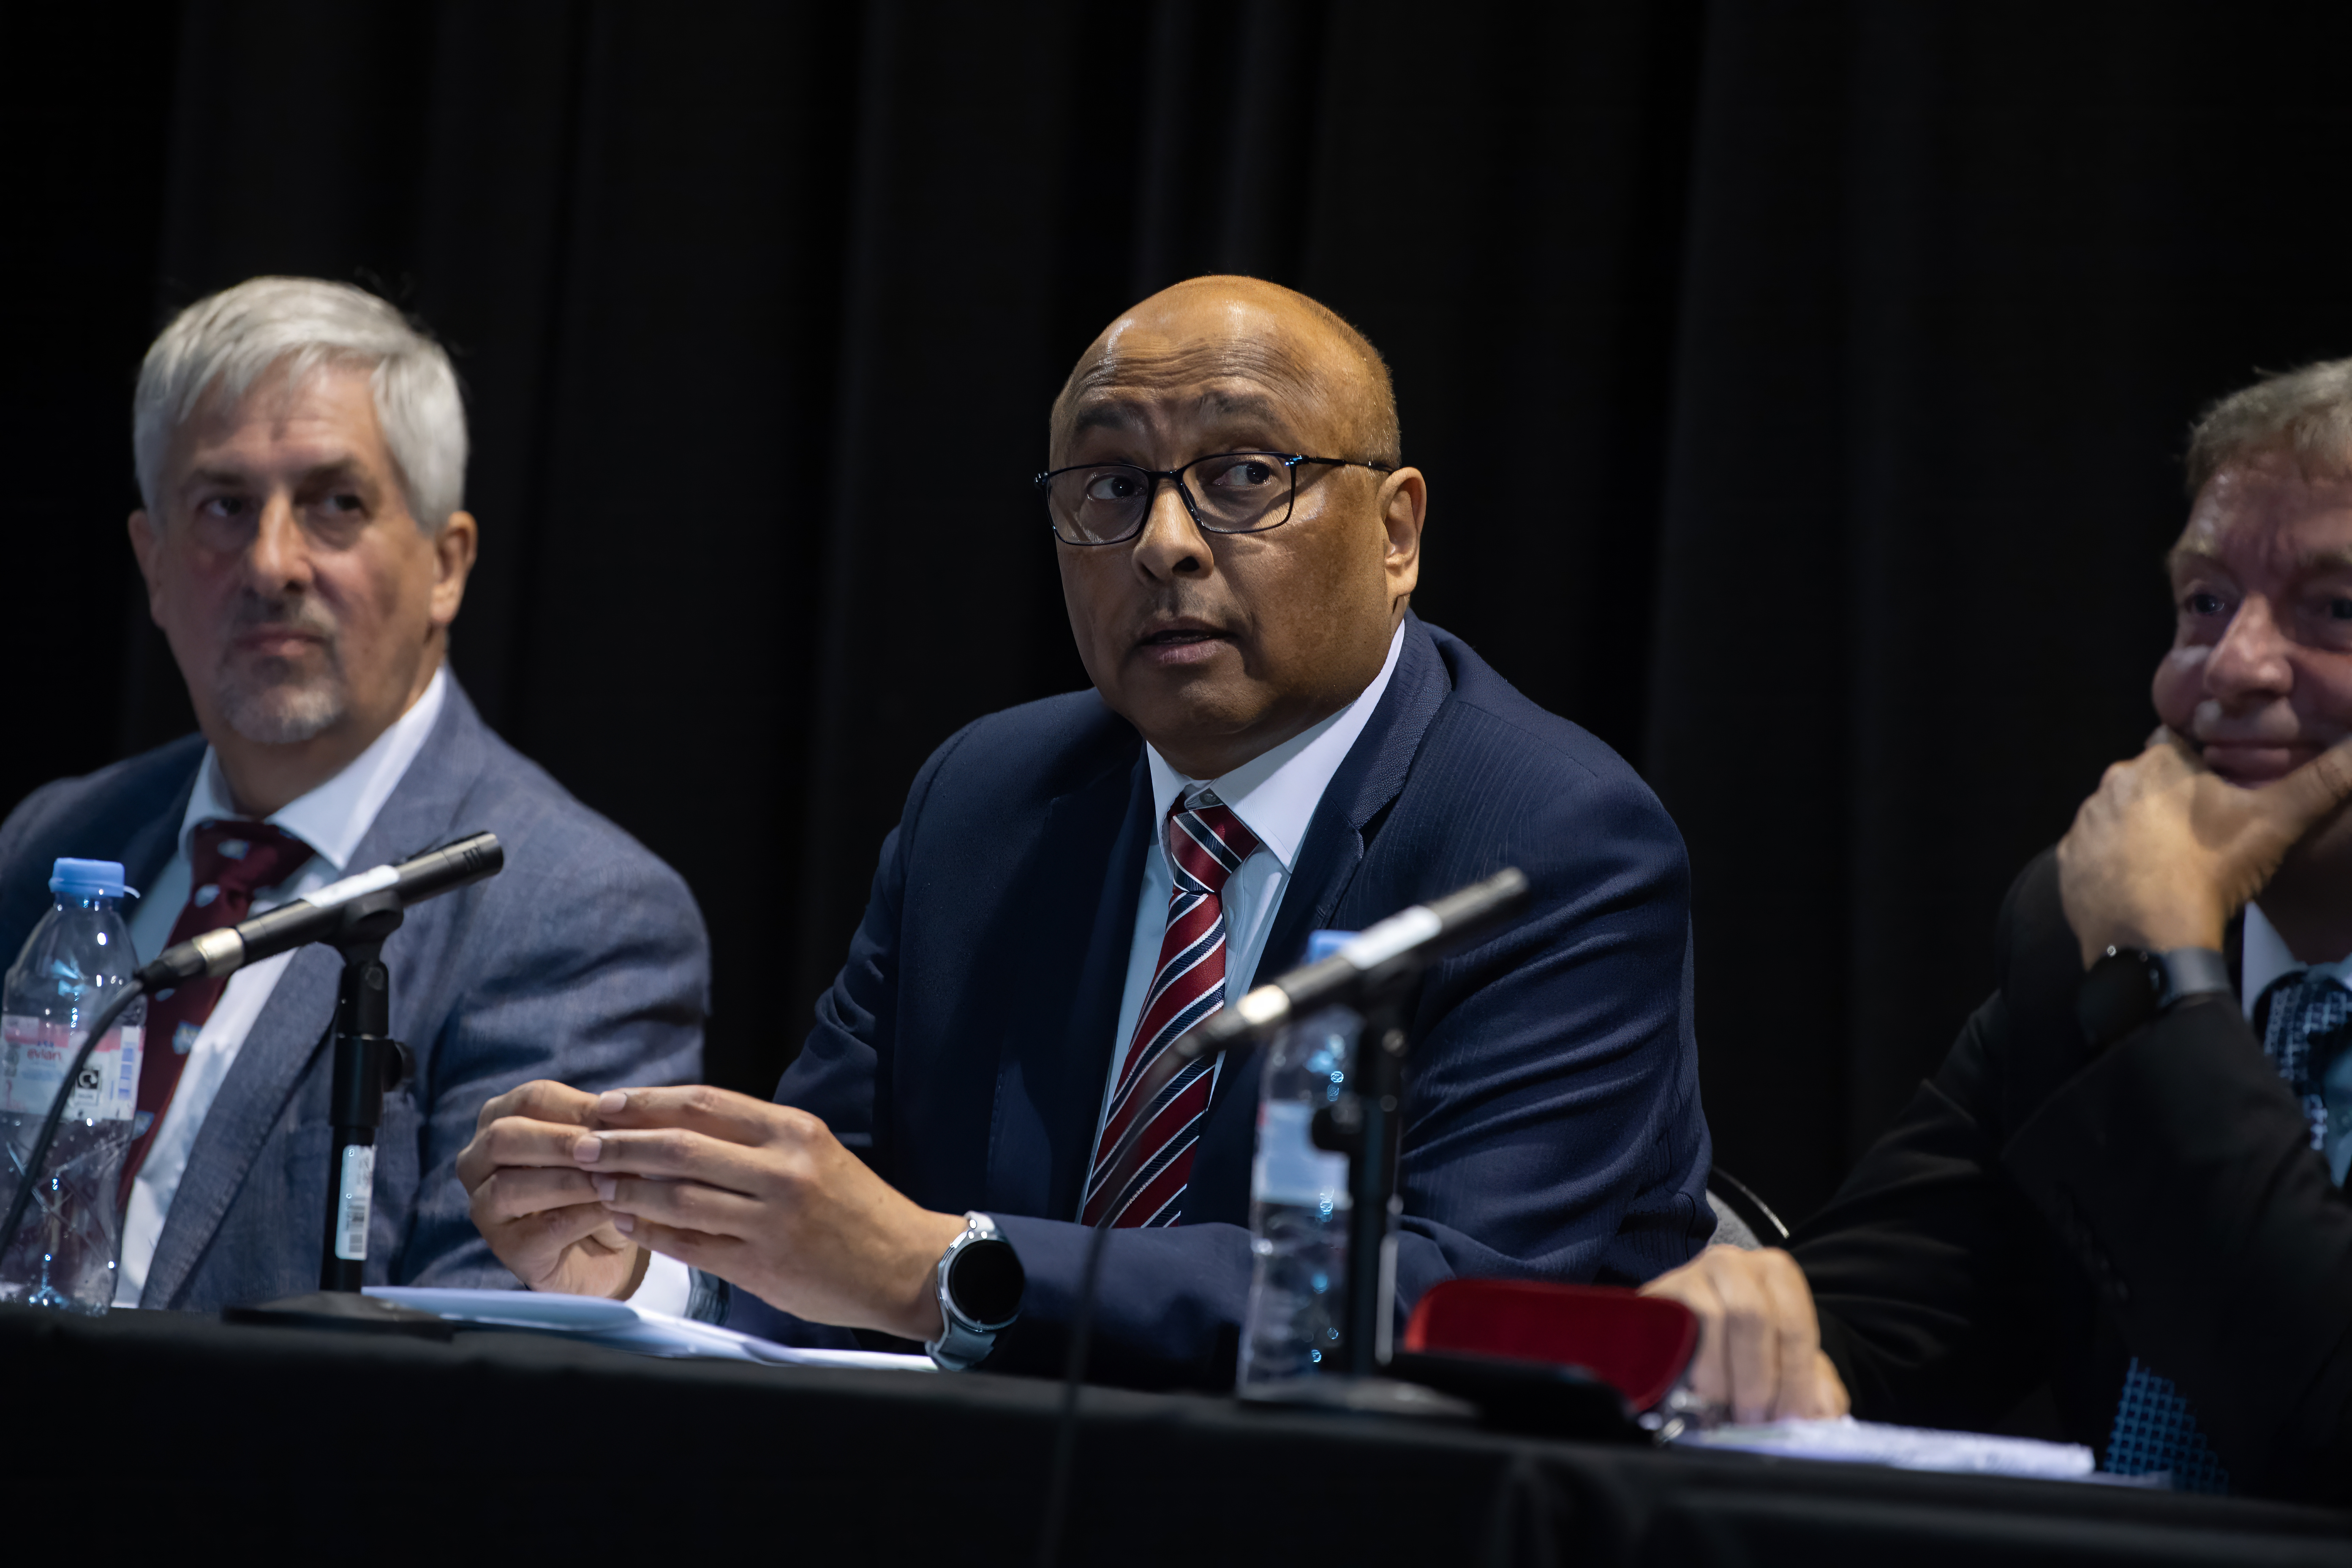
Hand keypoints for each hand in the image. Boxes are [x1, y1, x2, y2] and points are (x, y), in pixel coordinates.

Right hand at [456, 1079, 648, 1297]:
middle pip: (504, 1137)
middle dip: (560, 1141)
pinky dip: (581, 1217)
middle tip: (607, 1149)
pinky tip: (614, 1212)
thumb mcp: (607, 1146)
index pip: (532, 1099)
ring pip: (509, 1187)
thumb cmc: (603, 1181)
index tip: (621, 1114)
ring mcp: (485, 1208)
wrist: (610, 1246)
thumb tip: (622, 1108)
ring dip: (568, 1182)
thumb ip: (607, 1125)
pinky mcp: (506, 1248)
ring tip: (612, 1182)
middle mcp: (478, 1161)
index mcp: (501, 1119)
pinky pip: (538, 1229)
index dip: (578, 1105)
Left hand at [574, 1086, 967, 1340]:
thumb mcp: (813, 1154)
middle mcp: (782, 1169)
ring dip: (626, 1191)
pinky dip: (651, 1234)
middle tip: (581, 1145)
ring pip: (677, 1196)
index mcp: (794, 1132)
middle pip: (680, 1146)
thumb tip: (678, 1128)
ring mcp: (770, 1219)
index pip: (704, 1103)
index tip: (606, 1105)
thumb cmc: (855, 1208)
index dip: (647, 1102)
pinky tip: (627, 1226)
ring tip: (595, 1185)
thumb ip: (754, 1140)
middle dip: (621, 1144)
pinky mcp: (762, 1265)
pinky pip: (690, 1244)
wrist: (906, 1265)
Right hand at [1639, 1245, 1849, 1423]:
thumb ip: (1819, 1393)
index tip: (1789, 1420)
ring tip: (1722, 1412)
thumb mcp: (1792, 1371)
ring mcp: (1692, 1273)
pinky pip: (1674, 1326)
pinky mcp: (1658, 1294)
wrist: (1684, 1340)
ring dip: (1720, 1378)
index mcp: (1777, 1274)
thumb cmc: (1748, 1356)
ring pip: (1713, 1318)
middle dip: (1756, 1380)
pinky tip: (1692, 1393)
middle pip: (1752, 1316)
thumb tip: (1822, 1414)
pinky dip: (1687, 1366)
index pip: (1794, 1324)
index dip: (1794, 1379)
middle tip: (1752, 1422)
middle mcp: (1735, 1263)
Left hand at [2057, 728, 2351, 965]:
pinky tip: (2142, 880)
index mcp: (2154, 762)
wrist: (2151, 939)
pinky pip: (2095, 850)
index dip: (2203, 761)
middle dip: (2172, 795)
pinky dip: (2114, 860)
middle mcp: (2109, 784)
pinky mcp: (2068, 861)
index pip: (2178, 742)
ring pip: (2119, 813)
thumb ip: (2324, 780)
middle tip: (2205, 828)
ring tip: (2175, 858)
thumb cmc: (2212, 869)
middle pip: (2148, 780)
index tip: (2221, 784)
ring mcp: (2083, 823)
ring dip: (2141, 828)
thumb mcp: (2276, 820)